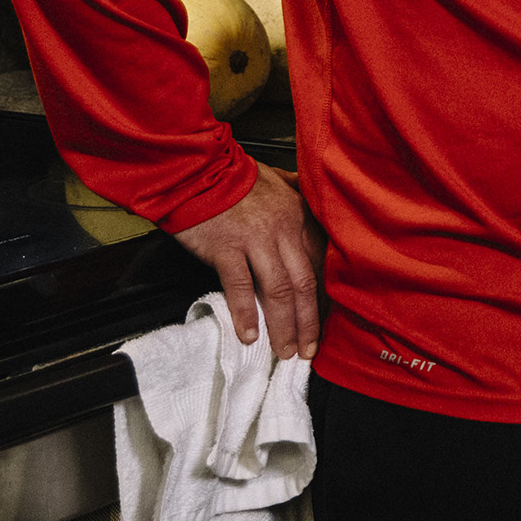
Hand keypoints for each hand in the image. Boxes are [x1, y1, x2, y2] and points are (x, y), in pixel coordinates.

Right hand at [169, 162, 323, 359]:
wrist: (198, 170)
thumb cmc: (235, 176)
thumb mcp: (277, 179)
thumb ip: (297, 194)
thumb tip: (312, 204)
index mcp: (298, 215)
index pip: (319, 263)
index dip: (322, 298)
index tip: (321, 322)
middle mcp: (283, 229)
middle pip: (304, 283)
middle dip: (309, 322)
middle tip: (309, 350)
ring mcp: (255, 239)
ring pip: (278, 289)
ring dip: (283, 325)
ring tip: (284, 351)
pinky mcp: (227, 247)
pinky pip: (240, 286)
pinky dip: (245, 313)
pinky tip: (249, 335)